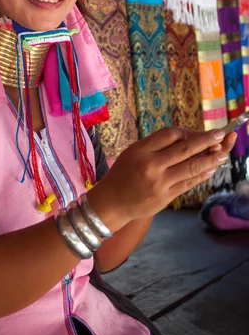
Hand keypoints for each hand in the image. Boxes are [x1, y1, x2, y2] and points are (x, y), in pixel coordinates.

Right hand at [89, 127, 235, 231]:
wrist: (111, 202)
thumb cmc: (123, 173)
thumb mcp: (133, 152)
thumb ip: (157, 146)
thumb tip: (189, 139)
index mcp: (141, 150)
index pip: (170, 134)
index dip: (188, 131)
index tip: (200, 132)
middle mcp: (151, 165)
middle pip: (185, 149)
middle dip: (206, 141)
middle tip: (221, 134)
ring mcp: (160, 182)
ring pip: (192, 167)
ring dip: (210, 159)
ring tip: (223, 152)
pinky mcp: (166, 197)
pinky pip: (189, 183)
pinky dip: (202, 175)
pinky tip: (210, 169)